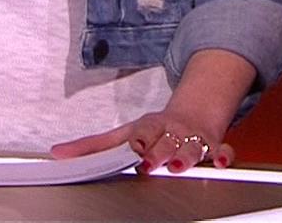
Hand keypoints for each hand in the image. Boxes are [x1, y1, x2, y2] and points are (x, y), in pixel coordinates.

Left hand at [50, 104, 236, 174]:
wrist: (191, 115)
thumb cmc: (154, 130)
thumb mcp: (124, 133)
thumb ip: (93, 146)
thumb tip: (58, 153)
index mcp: (149, 127)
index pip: (143, 133)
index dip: (139, 141)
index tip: (134, 149)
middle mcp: (172, 131)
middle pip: (167, 141)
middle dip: (160, 152)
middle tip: (151, 163)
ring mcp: (192, 139)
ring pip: (193, 147)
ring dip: (187, 156)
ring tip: (180, 166)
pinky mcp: (213, 147)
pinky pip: (223, 150)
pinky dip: (224, 156)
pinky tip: (221, 163)